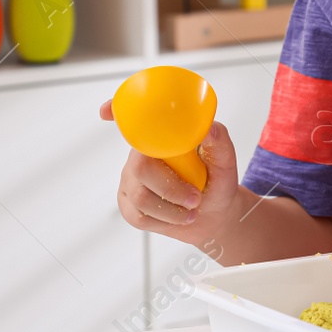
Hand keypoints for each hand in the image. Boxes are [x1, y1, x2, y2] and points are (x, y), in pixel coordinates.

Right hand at [101, 99, 238, 245]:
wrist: (214, 215)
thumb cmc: (217, 182)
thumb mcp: (225, 161)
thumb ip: (220, 141)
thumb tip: (209, 128)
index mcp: (160, 138)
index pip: (132, 121)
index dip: (116, 111)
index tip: (106, 111)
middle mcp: (140, 155)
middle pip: (139, 167)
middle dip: (170, 187)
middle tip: (195, 197)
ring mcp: (130, 180)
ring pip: (141, 197)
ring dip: (172, 208)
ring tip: (192, 208)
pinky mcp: (127, 204)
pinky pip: (139, 216)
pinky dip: (165, 220)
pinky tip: (177, 216)